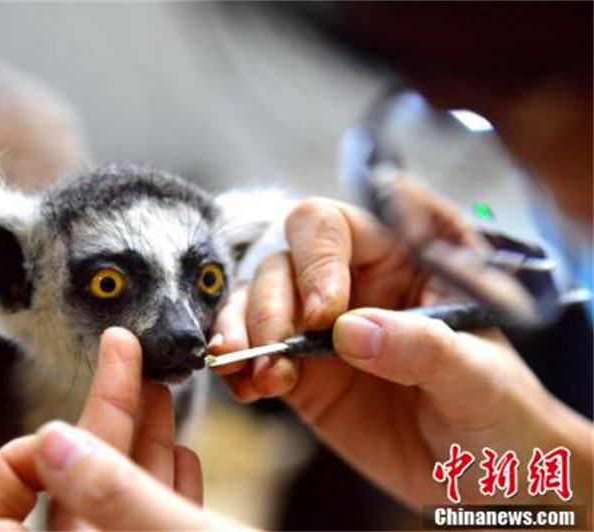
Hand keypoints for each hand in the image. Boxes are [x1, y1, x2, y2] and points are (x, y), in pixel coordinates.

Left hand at [0, 327, 250, 530]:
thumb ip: (110, 491)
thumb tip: (50, 438)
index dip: (12, 466)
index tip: (63, 430)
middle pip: (68, 486)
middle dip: (104, 413)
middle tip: (128, 351)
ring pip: (116, 497)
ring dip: (140, 436)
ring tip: (157, 384)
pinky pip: (148, 517)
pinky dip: (163, 482)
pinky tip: (181, 449)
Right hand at [210, 187, 592, 505]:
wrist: (489, 477)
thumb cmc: (502, 412)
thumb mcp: (480, 379)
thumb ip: (424, 348)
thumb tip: (350, 330)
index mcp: (404, 262)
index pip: (339, 227)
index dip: (319, 258)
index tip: (323, 314)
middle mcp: (355, 285)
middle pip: (286, 261)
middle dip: (272, 301)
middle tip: (281, 347)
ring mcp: (322, 329)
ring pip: (259, 302)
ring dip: (243, 331)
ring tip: (254, 371)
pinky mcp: (302, 373)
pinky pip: (256, 354)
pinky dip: (240, 367)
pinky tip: (248, 386)